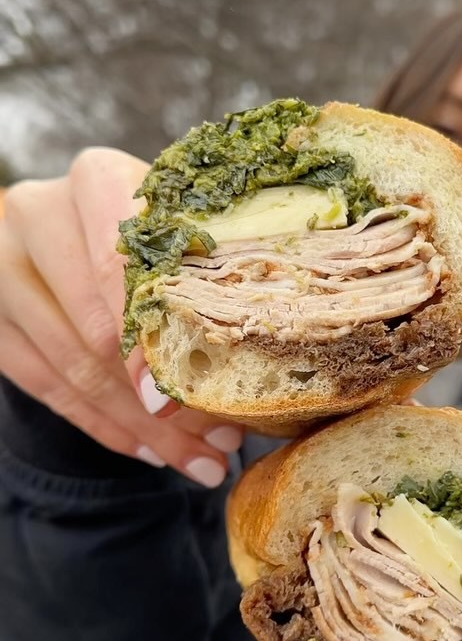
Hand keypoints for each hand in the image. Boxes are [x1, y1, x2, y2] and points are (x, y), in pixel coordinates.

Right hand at [0, 148, 243, 484]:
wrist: (74, 231)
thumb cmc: (158, 234)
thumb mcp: (182, 232)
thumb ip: (206, 278)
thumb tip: (257, 367)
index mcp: (95, 179)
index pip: (117, 261)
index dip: (150, 331)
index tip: (186, 388)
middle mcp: (38, 214)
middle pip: (96, 325)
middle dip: (161, 396)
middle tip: (219, 441)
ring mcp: (5, 267)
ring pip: (73, 365)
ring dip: (142, 425)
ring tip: (199, 461)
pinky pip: (46, 386)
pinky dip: (105, 426)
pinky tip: (152, 451)